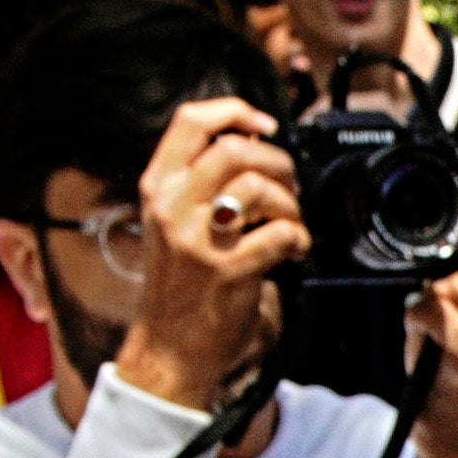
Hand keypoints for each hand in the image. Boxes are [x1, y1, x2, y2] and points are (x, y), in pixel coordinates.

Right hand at [113, 97, 308, 420]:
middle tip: (287, 184)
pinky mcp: (226, 270)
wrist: (170, 346)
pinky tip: (293, 249)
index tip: (263, 126)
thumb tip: (251, 140)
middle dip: (276, 161)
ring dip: (290, 202)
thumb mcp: (173, 219)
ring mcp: (197, 238)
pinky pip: (281, 234)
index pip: (190, 120)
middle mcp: (172, 206)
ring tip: (288, 221)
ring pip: (258, 187)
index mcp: (158, 185)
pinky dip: (299, 237)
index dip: (235, 111)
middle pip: (234, 149)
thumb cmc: (181, 282)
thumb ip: (199, 180)